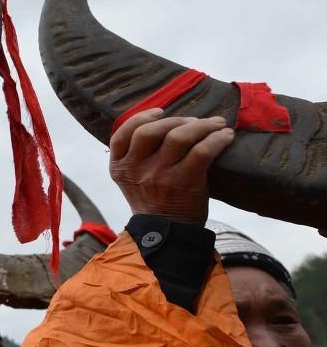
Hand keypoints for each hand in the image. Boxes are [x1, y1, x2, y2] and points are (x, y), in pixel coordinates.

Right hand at [109, 109, 234, 223]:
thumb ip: (138, 157)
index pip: (121, 135)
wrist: (169, 235)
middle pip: (150, 131)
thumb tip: (166, 125)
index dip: (141, 117)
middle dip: (176, 120)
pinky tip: (226, 136)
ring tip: (217, 124)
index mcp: (120, 168)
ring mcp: (159, 176)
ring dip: (201, 125)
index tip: (161, 112)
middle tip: (195, 121)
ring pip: (178, 137)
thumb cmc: (155, 202)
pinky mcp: (184, 183)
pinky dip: (217, 140)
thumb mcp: (134, 180)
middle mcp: (136, 170)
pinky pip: (202, 152)